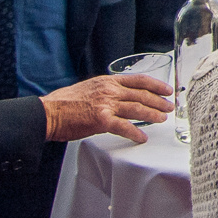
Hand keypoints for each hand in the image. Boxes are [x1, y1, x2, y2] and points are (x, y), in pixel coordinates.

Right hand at [42, 74, 172, 142]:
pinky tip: (142, 138)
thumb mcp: (89, 88)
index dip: (156, 85)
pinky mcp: (101, 120)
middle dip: (158, 101)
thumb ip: (106, 91)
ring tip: (162, 119)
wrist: (48, 113)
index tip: (166, 90)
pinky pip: (124, 127)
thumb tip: (119, 98)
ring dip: (152, 114)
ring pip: (137, 109)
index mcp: (107, 81)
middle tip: (169, 107)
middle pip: (141, 94)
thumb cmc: (65, 103)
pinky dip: (135, 133)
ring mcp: (106, 105)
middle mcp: (109, 90)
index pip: (138, 80)